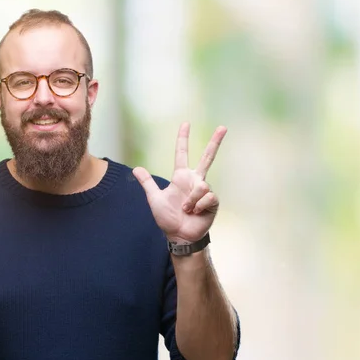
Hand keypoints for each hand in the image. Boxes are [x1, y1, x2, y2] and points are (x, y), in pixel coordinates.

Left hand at [133, 122, 225, 243]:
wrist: (179, 235)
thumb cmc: (168, 218)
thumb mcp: (155, 199)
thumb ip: (147, 183)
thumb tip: (136, 168)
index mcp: (181, 177)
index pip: (182, 154)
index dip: (183, 139)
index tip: (185, 124)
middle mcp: (194, 181)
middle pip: (208, 157)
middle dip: (216, 142)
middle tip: (223, 127)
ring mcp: (205, 191)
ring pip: (202, 186)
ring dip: (191, 200)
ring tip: (187, 210)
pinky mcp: (213, 202)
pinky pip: (207, 197)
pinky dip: (199, 206)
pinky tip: (196, 213)